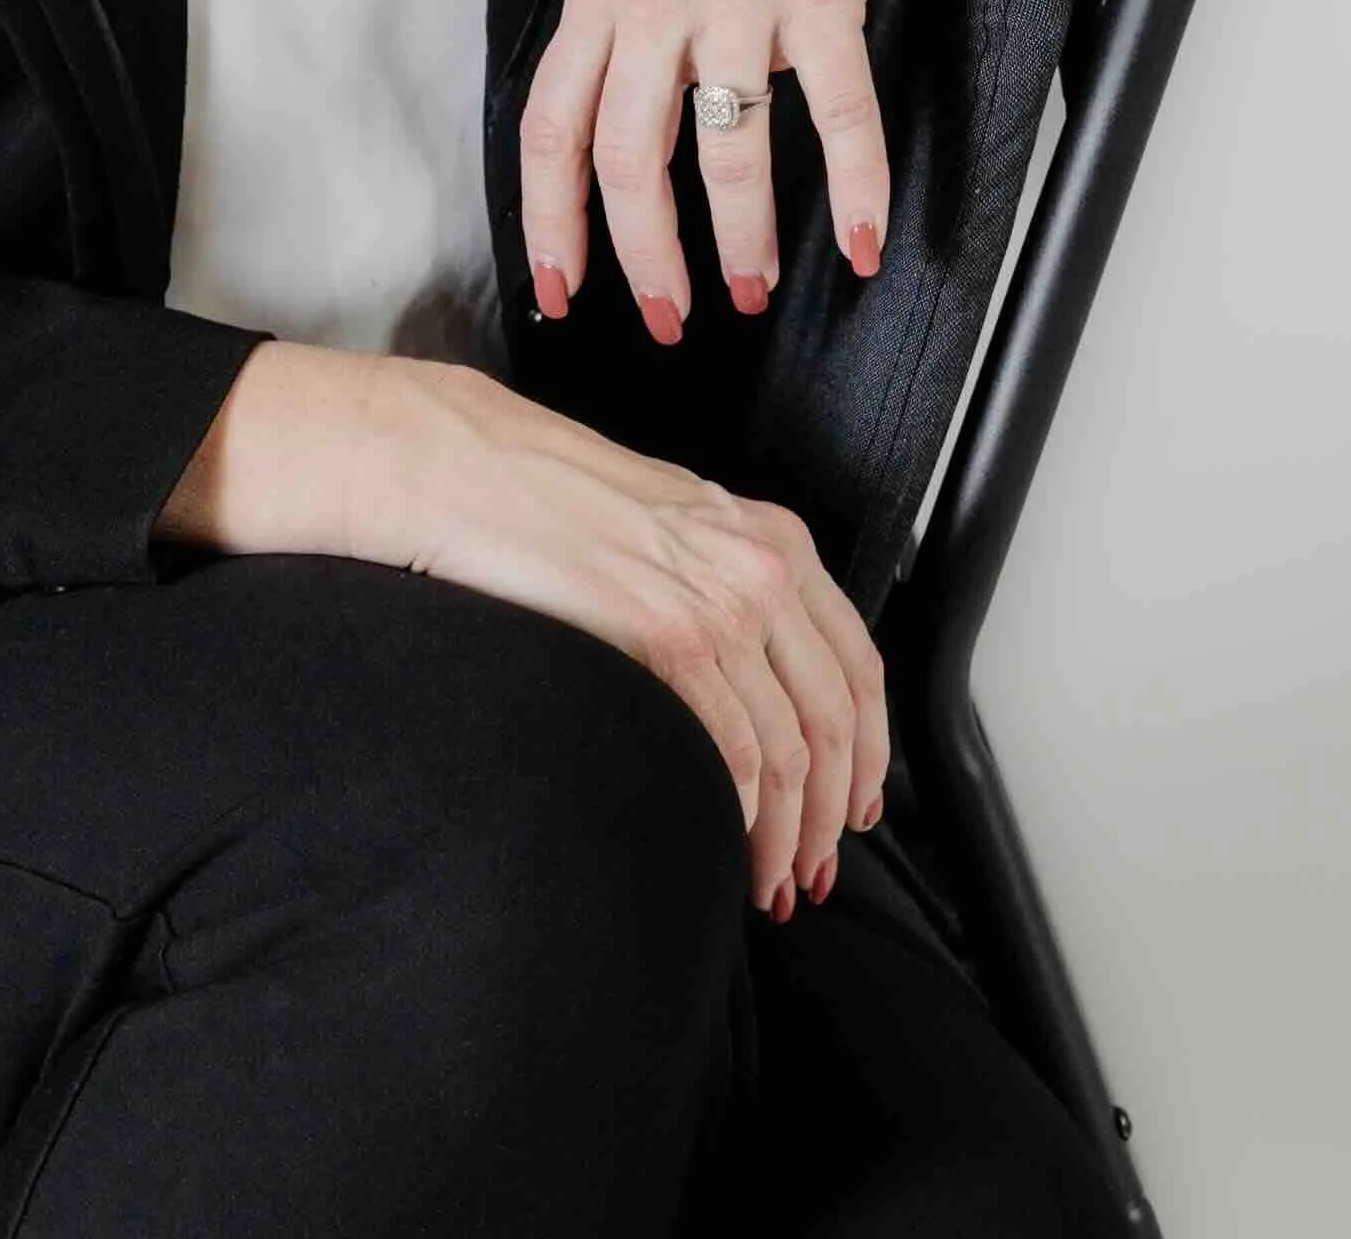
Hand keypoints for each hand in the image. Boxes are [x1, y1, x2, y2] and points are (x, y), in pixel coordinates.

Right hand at [351, 358, 889, 914]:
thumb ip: (731, 581)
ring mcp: (720, 603)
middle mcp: (764, 569)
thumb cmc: (562, 498)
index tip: (857, 810)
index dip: (868, 757)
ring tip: (767, 881)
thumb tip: (759, 677)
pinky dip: (740, 810)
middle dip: (830, 817)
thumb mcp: (679, 523)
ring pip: (790, 750)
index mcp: (776, 539)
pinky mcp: (668, 637)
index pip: (860, 668)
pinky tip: (726, 836)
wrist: (481, 469)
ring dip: (785, 834)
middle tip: (810, 873)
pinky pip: (732, 749)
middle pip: (834, 722)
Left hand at [518, 0, 999, 335]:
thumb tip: (622, 88)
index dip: (550, 220)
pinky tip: (861, 237)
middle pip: (627, 160)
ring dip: (740, 238)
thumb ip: (626, 2)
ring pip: (725, 150)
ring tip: (754, 286)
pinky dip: (854, 185)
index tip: (562, 287)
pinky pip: (834, 109)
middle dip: (643, 258)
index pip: (551, 127)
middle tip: (669, 316)